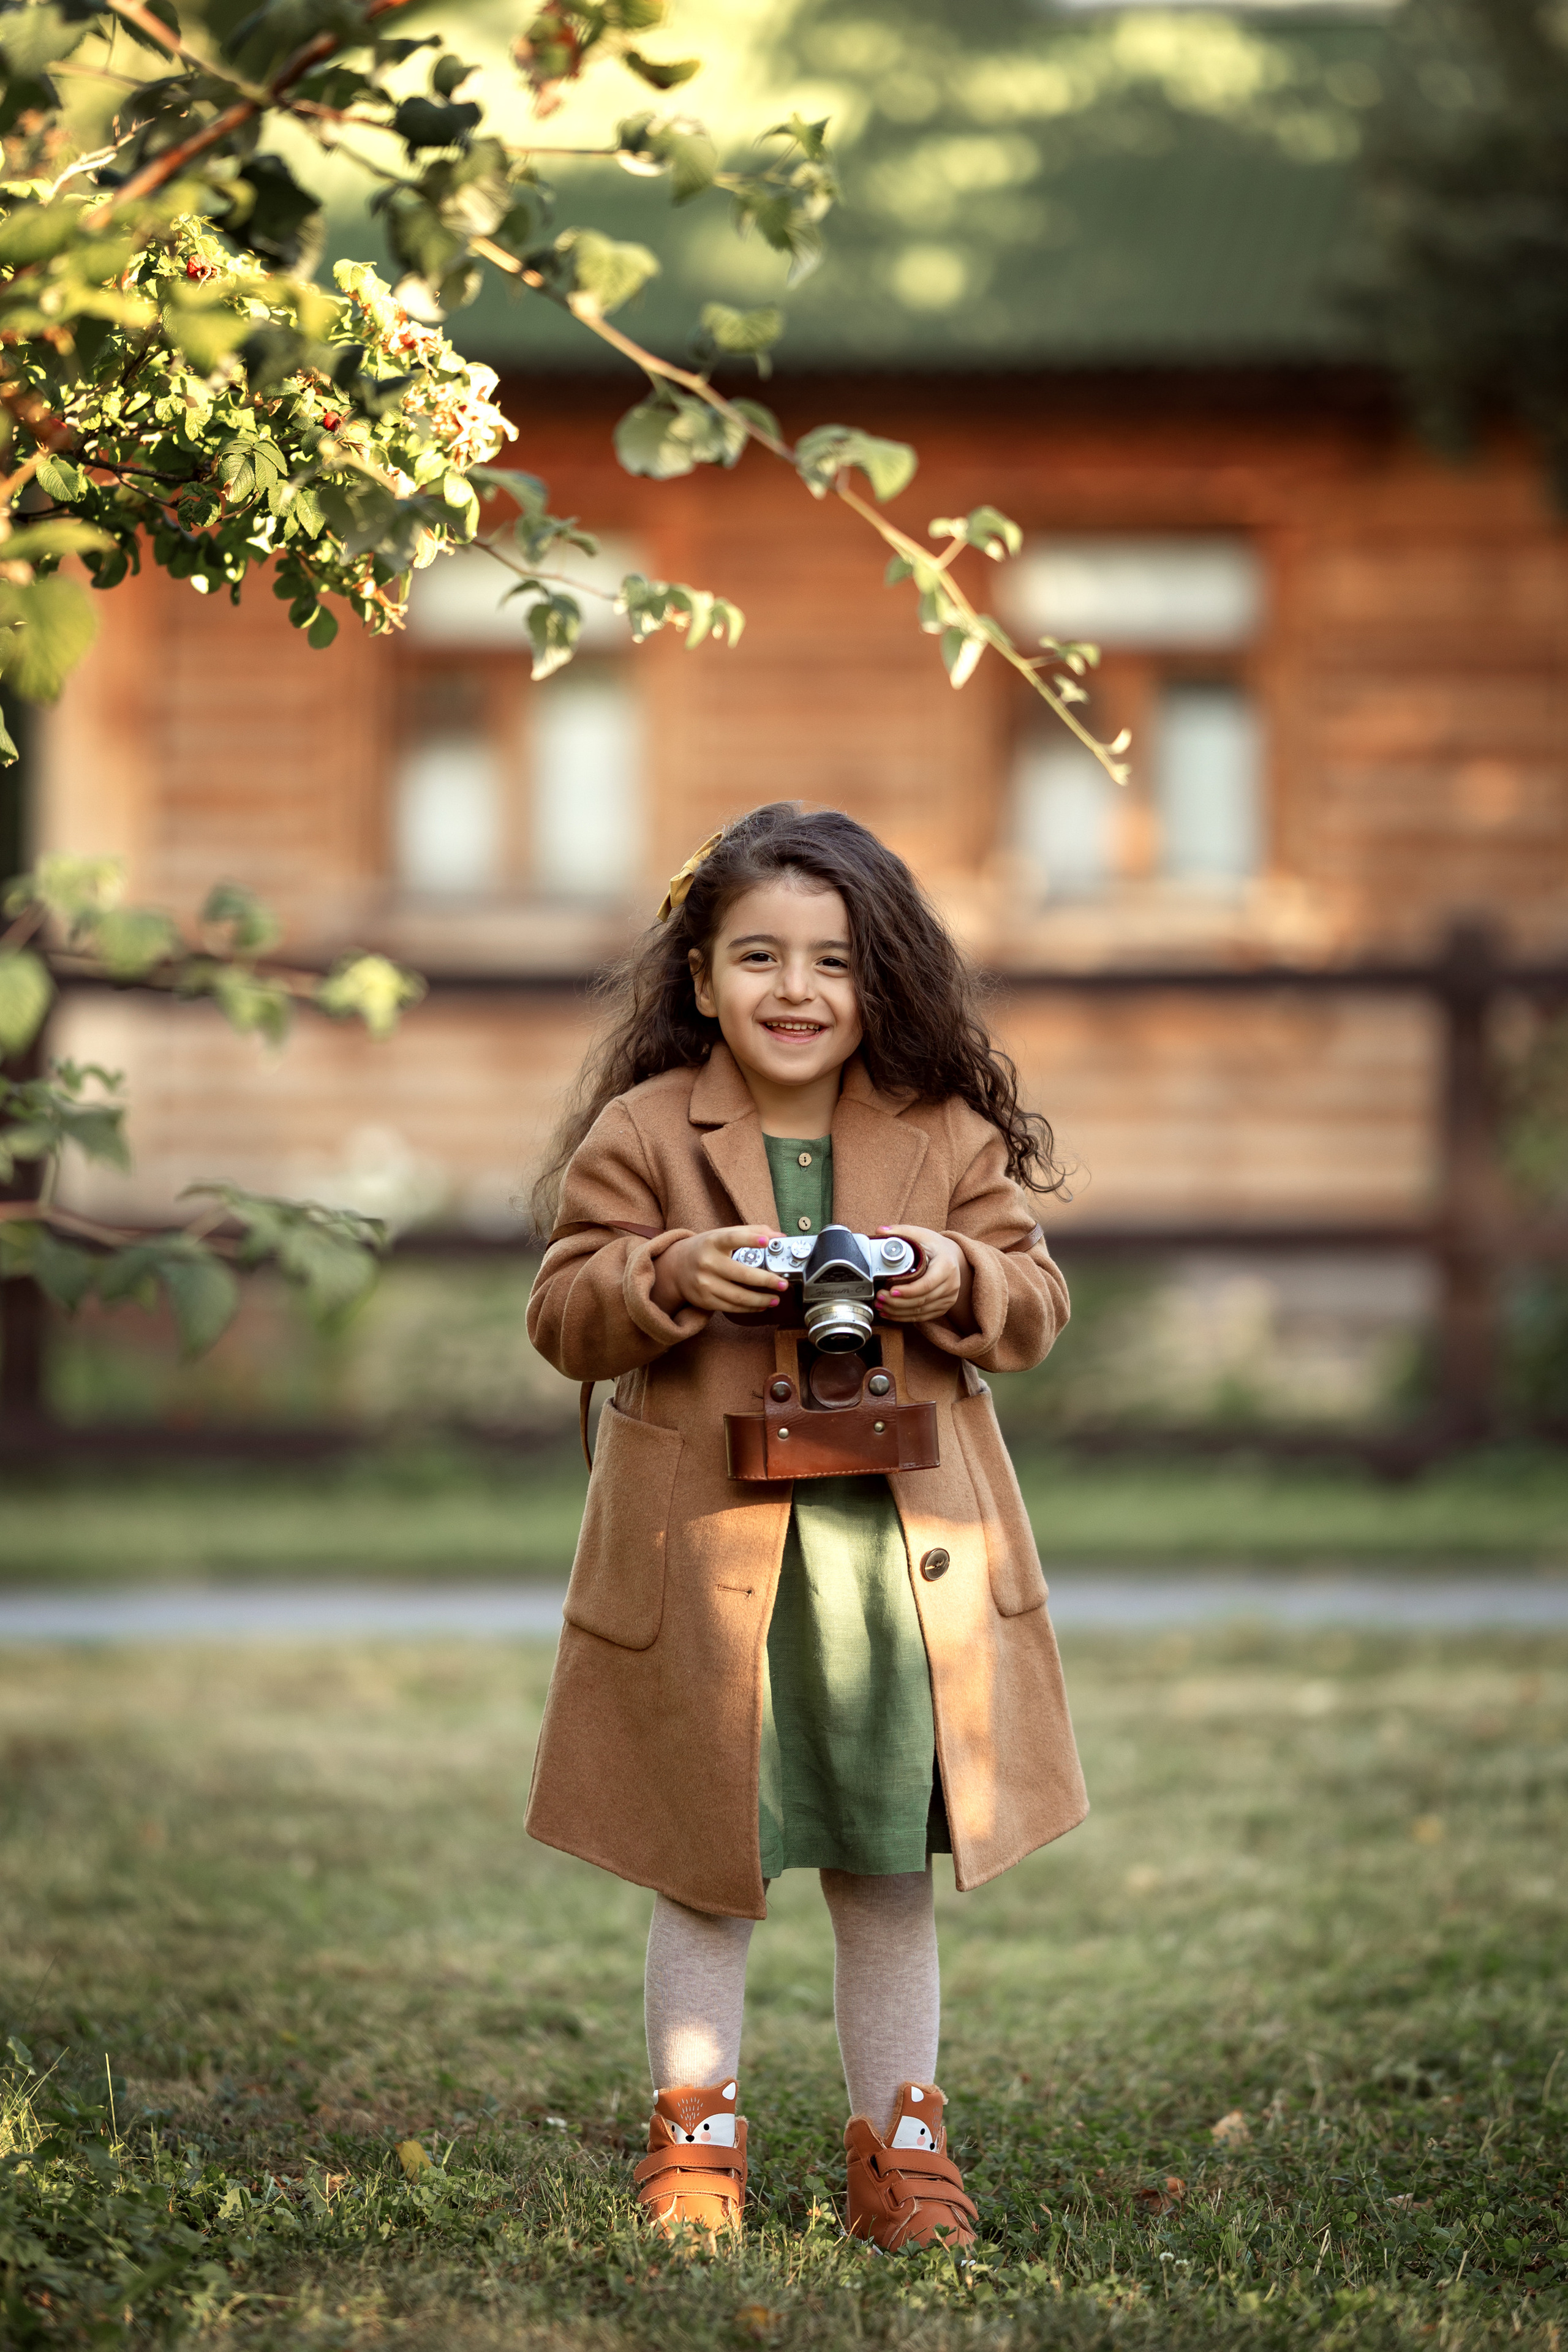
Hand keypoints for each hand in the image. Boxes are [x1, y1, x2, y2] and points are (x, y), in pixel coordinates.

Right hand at [650, 1226, 788, 1316]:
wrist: (675, 1268)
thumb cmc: (706, 1249)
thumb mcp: (722, 1235)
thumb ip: (750, 1232)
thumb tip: (779, 1237)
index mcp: (713, 1242)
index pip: (732, 1238)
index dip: (750, 1239)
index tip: (766, 1241)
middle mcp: (707, 1262)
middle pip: (741, 1274)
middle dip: (766, 1280)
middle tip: (783, 1283)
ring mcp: (705, 1283)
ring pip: (738, 1296)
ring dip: (761, 1300)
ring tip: (775, 1299)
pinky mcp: (705, 1300)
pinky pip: (731, 1307)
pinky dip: (749, 1308)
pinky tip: (761, 1305)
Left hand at [872, 1225, 972, 1326]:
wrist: (952, 1256)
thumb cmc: (935, 1246)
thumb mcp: (920, 1234)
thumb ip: (900, 1231)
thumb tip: (880, 1231)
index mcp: (946, 1266)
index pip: (926, 1284)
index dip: (908, 1290)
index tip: (891, 1290)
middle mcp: (951, 1284)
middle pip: (922, 1300)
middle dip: (897, 1302)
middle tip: (880, 1298)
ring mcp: (949, 1297)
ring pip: (921, 1311)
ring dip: (898, 1311)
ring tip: (881, 1306)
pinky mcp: (944, 1306)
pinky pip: (924, 1317)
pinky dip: (905, 1317)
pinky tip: (891, 1313)